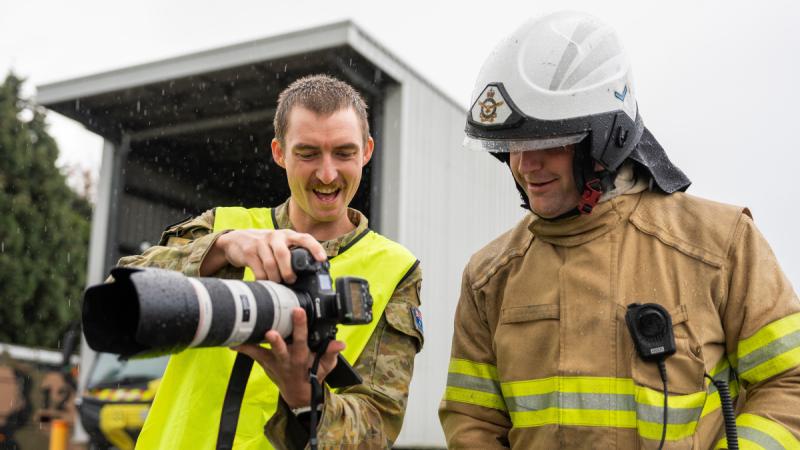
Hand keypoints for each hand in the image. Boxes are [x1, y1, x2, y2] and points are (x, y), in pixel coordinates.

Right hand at [200, 229, 325, 281]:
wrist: (238, 240)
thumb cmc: (266, 246)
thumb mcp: (280, 244)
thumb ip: (293, 254)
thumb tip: (310, 274)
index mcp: (288, 235)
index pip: (304, 238)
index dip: (314, 248)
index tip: (322, 259)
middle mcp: (275, 236)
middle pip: (283, 254)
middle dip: (288, 271)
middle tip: (291, 280)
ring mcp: (260, 243)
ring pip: (270, 264)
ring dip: (275, 278)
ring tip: (277, 283)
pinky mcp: (249, 251)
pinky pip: (258, 270)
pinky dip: (264, 279)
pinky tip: (265, 282)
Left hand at [234, 308, 344, 408]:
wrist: (299, 392)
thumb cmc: (313, 374)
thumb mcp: (326, 365)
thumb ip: (331, 353)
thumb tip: (341, 344)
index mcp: (302, 356)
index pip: (302, 339)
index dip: (300, 325)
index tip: (297, 311)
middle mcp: (287, 359)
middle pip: (281, 348)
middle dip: (276, 340)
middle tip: (271, 332)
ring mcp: (274, 362)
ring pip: (263, 352)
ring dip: (254, 346)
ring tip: (245, 338)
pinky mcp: (265, 363)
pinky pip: (252, 355)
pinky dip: (243, 348)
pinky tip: (232, 342)